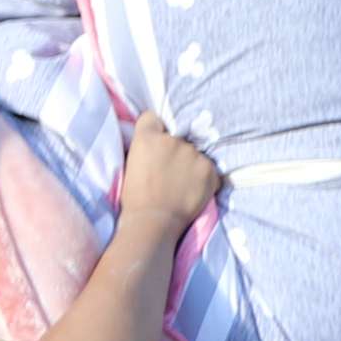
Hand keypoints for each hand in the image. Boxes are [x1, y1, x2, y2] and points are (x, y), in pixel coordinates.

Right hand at [118, 115, 223, 235]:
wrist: (153, 221)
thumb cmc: (136, 198)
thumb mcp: (131, 162)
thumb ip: (145, 146)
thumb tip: (156, 140)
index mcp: (147, 137)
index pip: (153, 118)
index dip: (155, 131)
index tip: (156, 146)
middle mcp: (172, 140)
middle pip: (177, 137)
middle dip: (175, 150)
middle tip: (169, 173)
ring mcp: (193, 153)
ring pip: (195, 153)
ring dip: (191, 164)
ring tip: (182, 185)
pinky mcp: (209, 169)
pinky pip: (209, 168)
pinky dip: (205, 178)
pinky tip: (194, 191)